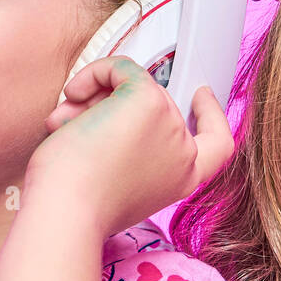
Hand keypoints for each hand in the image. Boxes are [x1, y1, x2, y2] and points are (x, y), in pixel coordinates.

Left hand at [24, 56, 234, 239]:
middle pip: (155, 108)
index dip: (211, 116)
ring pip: (135, 86)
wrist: (64, 211)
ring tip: (64, 122)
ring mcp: (170, 125)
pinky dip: (95, 73)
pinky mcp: (148, 102)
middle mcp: (183, 154)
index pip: (216, 145)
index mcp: (181, 180)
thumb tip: (97, 114)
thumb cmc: (74, 205)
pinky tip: (74, 93)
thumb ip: (124, 153)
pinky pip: (124, 68)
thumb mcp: (112, 181)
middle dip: (112, 107)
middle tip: (77, 119)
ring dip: (94, 98)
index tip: (200, 95)